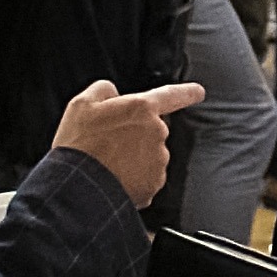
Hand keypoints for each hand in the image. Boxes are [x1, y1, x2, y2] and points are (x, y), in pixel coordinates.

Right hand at [54, 78, 207, 203]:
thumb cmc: (78, 144)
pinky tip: (115, 179)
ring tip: (108, 164)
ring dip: (133, 158)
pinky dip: (133, 179)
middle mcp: (156, 132)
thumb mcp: (82, 104)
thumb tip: (114, 94)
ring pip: (149, 155)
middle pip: (151, 130)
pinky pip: (146, 178)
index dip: (187, 92)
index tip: (198, 92)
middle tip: (107, 144)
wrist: (78, 186)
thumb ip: (104, 90)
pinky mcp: (154, 183)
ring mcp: (157, 160)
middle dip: (134, 136)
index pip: (171, 95)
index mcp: (141, 109)